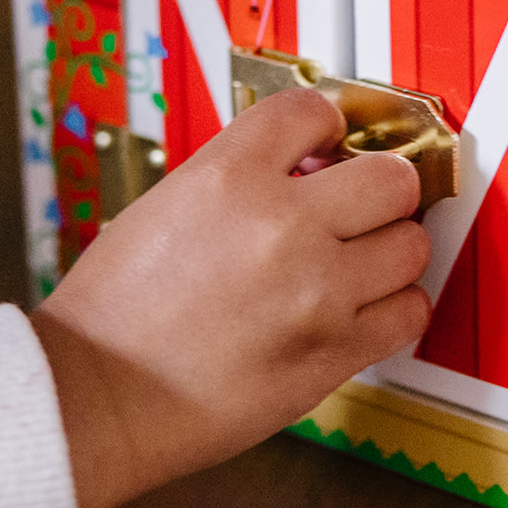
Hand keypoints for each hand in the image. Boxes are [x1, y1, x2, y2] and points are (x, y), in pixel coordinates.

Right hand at [31, 88, 429, 507]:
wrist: (96, 397)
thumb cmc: (115, 313)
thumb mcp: (166, 206)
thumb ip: (241, 179)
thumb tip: (307, 167)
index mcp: (228, 179)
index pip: (311, 110)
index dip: (324, 123)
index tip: (327, 142)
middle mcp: (283, 227)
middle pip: (391, 176)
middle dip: (378, 184)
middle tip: (361, 202)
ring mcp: (317, 293)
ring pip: (412, 244)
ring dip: (390, 247)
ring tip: (359, 259)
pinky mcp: (334, 353)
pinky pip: (409, 312)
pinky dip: (396, 306)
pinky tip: (366, 306)